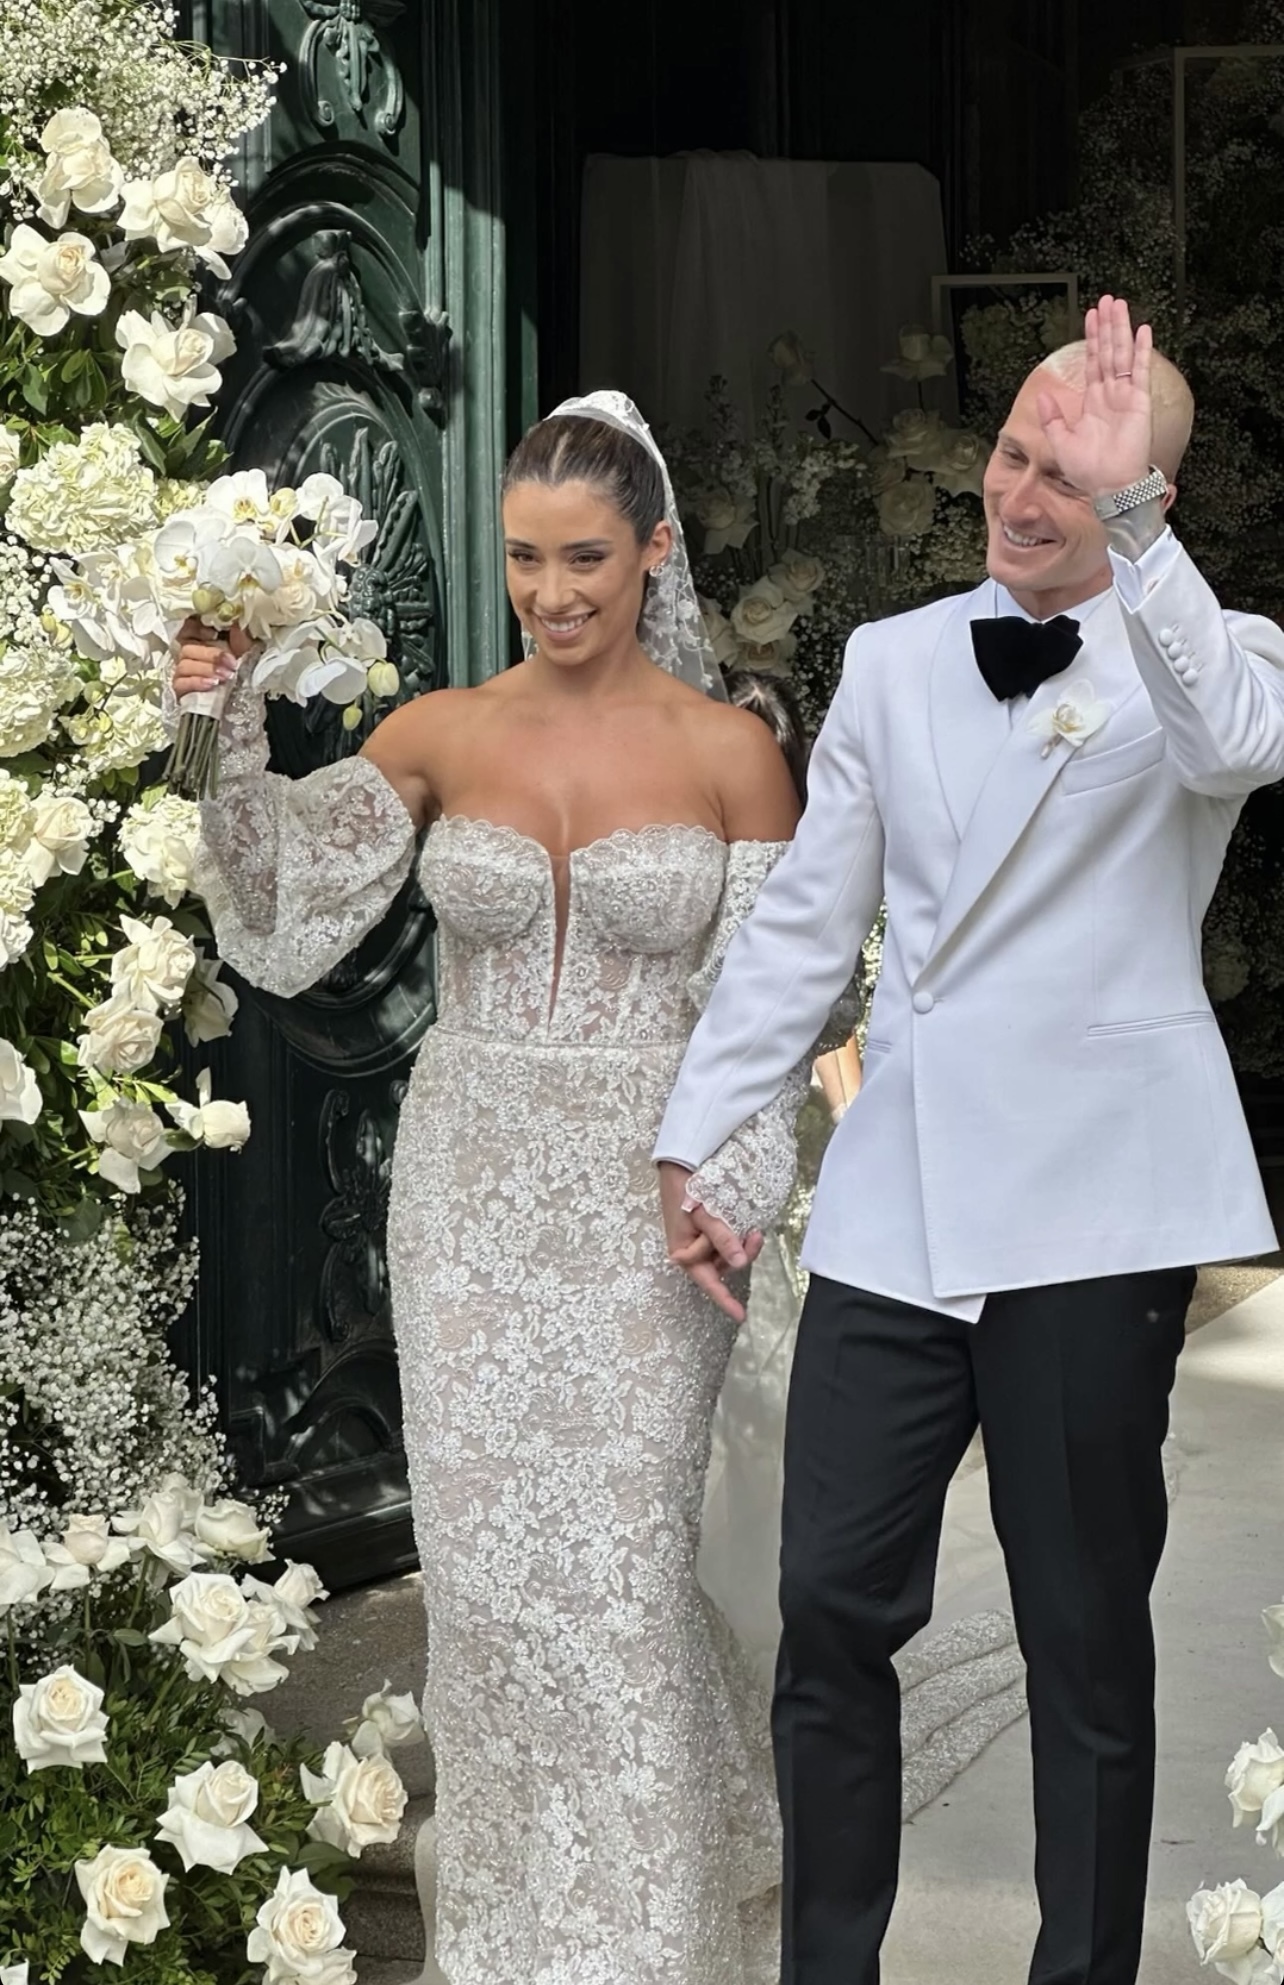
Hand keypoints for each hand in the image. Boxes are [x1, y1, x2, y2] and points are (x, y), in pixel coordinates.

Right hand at [171, 616, 253, 701]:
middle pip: (187, 648)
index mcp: (200, 643)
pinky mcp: (180, 690)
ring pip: (184, 665)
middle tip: (231, 663)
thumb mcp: (243, 654)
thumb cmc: (238, 675)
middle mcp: (187, 656)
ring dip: (207, 669)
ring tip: (226, 676)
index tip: (212, 634)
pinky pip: (181, 683)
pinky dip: (197, 682)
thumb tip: (237, 621)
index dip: (195, 629)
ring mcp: (181, 673)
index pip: (186, 629)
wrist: (238, 703)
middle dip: (211, 655)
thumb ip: (240, 637)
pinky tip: (212, 684)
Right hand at [658, 1160, 762, 1324]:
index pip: (708, 1282)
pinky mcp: (710, 1232)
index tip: (740, 1316)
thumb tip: (738, 1263)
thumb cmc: (685, 1192)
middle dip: (742, 1254)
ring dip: (742, 1244)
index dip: (725, 1300)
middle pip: (724, 1267)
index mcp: (685, 1254)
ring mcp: (702, 1243)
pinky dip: (738, 1236)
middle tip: (754, 1235)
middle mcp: (694, 1253)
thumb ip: (722, 1238)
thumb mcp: (703, 1216)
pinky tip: (743, 1225)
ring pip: (729, 1254)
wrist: (680, 1167)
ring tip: (751, 1228)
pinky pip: (729, 1242)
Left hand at [1037, 294, 1153, 497]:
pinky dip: (1141, 351)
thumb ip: (1052, 419)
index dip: (1091, 339)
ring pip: (1122, 355)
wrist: (1110, 487)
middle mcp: (1110, 395)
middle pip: (1107, 352)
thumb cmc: (1088, 470)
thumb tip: (1043, 396)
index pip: (1092, 363)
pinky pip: (1140, 371)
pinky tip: (1143, 330)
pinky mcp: (1139, 402)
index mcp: (1093, 402)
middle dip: (1107, 326)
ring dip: (1121, 330)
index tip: (1090, 316)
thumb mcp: (1060, 443)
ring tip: (1119, 305)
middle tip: (1107, 300)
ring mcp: (1126, 396)